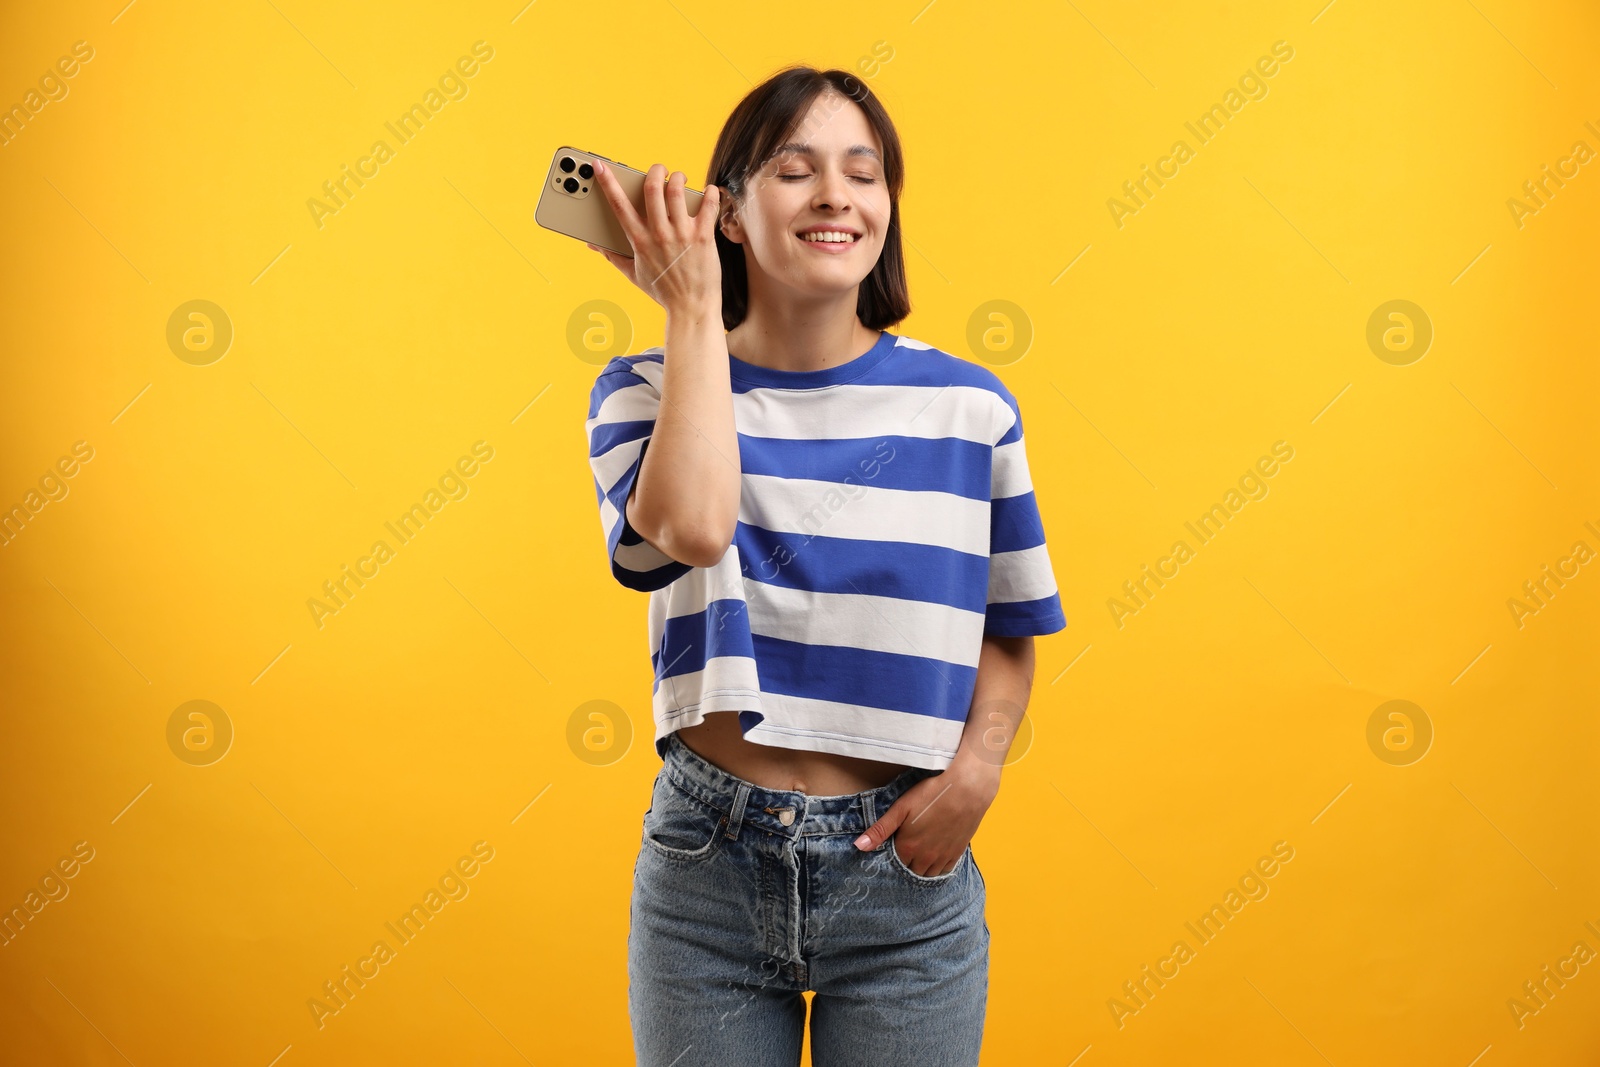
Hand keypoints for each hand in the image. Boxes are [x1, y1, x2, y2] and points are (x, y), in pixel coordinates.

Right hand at [586, 160, 722, 316]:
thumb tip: (593, 245)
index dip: (607, 182)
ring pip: (677, 191)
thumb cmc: (663, 292)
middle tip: (659, 170)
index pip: (619, 205)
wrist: (691, 308)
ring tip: (680, 179)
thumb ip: (613, 256)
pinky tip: (709, 191)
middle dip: (654, 171)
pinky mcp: (703, 237)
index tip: (600, 165)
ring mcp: (682, 234)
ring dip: (678, 178)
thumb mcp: (633, 274)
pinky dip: (710, 193)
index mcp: (639, 241)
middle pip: (651, 188)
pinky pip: (708, 205)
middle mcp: (659, 234)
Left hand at [853, 758, 1000, 876]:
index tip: (894, 847)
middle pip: (911, 871)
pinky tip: (935, 857)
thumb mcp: (901, 808)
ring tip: (919, 855)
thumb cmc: (931, 794)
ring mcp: (943, 857)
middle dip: (906, 864)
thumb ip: (880, 830)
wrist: (967, 789)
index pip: (894, 864)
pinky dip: (938, 868)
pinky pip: (945, 871)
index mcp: (908, 847)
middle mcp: (925, 858)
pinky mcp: (957, 852)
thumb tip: (858, 847)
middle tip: (906, 850)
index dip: (892, 856)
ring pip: (928, 873)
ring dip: (922, 868)